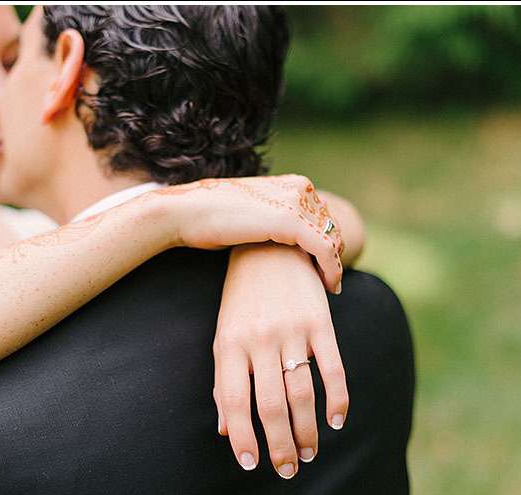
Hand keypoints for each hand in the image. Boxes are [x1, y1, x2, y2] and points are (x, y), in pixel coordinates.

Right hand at [145, 174, 344, 292]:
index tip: (325, 267)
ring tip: (331, 286)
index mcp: (291, 183)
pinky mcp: (290, 221)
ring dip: (335, 264)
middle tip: (331, 280)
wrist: (185, 212)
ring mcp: (296, 202)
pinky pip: (325, 249)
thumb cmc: (209, 220)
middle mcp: (298, 187)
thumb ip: (272, 222)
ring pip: (333, 237)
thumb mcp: (252, 216)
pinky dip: (332, 269)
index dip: (327, 242)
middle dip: (334, 253)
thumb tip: (280, 243)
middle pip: (331, 225)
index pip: (323, 215)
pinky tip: (330, 286)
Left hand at [212, 243, 348, 478]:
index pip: (232, 401)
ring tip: (309, 454)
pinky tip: (337, 421)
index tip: (251, 464)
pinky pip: (332, 368)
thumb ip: (224, 383)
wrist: (270, 248)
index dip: (242, 436)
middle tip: (288, 470)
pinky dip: (338, 399)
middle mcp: (258, 340)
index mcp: (228, 346)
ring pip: (301, 393)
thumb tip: (226, 431)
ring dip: (308, 430)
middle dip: (280, 444)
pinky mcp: (320, 322)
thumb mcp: (225, 338)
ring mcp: (291, 331)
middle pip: (271, 405)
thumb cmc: (241, 303)